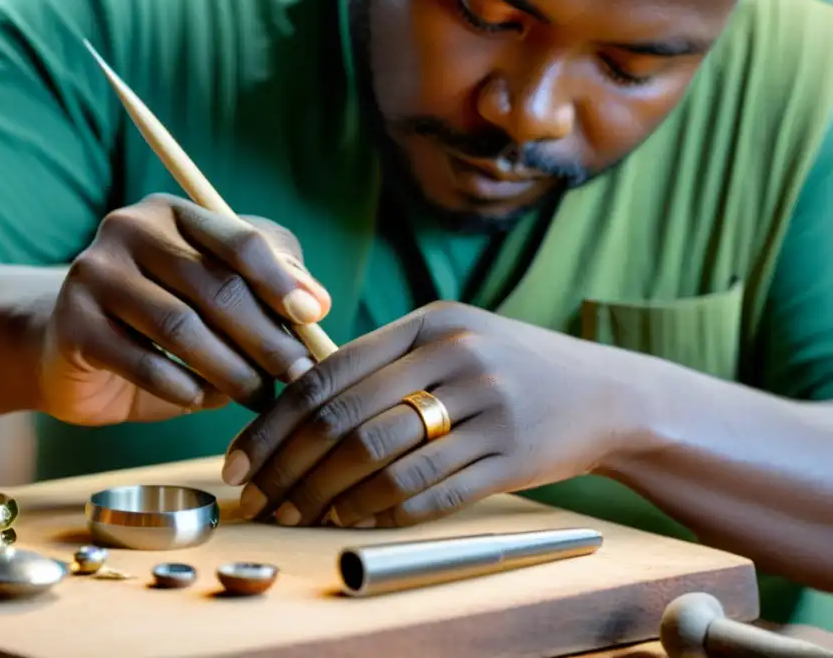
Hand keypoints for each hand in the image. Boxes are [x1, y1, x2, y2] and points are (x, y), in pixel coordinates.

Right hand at [37, 194, 330, 425]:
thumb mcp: (216, 291)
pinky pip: (143, 362)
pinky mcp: (74, 324)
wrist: (69, 344)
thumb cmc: (163, 315)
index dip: (281, 280)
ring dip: (230, 369)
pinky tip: (204, 401)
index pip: (239, 240)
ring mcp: (95, 274)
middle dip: (265, 337)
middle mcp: (131, 229)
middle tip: (298, 375)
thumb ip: (267, 284)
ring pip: (180, 326)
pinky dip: (183, 388)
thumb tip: (317, 304)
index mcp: (174, 213)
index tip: (314, 318)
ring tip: (259, 397)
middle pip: (215, 286)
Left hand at [222, 301, 648, 527]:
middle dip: (289, 469)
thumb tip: (294, 400)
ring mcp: (489, 408)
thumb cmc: (509, 365)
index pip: (329, 374)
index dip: (273, 424)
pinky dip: (381, 513)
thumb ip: (383, 360)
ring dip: (327, 498)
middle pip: (347, 421)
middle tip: (258, 501)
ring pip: (382, 462)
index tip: (239, 461)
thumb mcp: (452, 337)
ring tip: (295, 518)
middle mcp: (457, 357)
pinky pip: (430, 493)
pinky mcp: (512, 457)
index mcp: (429, 323)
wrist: (606, 392)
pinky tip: (350, 522)